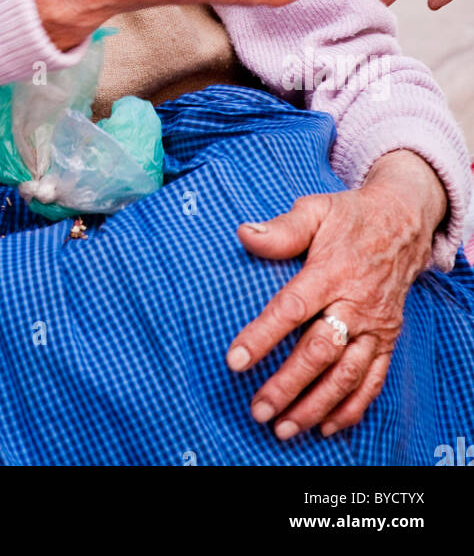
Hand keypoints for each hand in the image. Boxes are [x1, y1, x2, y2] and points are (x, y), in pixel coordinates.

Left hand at [226, 149, 446, 439]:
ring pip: (347, 374)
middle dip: (288, 384)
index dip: (263, 336)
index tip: (236, 361)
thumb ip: (282, 229)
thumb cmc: (349, 217)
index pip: (293, 308)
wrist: (402, 222)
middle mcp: (356, 303)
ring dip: (316, 405)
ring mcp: (375, 325)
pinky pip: (373, 380)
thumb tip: (244, 234)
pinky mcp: (388, 339)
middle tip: (258, 409)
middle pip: (320, 351)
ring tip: (284, 427)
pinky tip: (325, 426)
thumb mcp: (316, 210)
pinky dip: (352, 407)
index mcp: (332, 271)